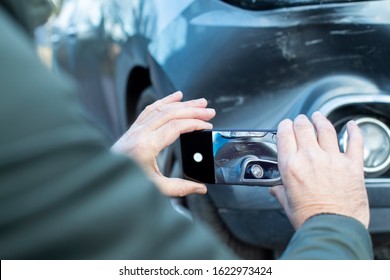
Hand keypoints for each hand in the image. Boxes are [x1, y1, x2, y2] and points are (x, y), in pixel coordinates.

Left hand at [111, 91, 215, 196]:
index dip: (194, 124)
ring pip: (162, 108)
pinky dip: (165, 100)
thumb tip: (200, 188)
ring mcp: (136, 128)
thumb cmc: (126, 181)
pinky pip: (151, 108)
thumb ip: (180, 187)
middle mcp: (141, 132)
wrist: (105, 177)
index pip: (175, 126)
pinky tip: (176, 96)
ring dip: (182, 103)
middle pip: (171, 113)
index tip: (207, 125)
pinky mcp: (134, 128)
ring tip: (199, 102)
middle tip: (209, 110)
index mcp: (147, 145)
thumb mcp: (155, 187)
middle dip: (193, 110)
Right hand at [270, 112, 368, 228]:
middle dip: (301, 121)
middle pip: (304, 128)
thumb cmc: (309, 218)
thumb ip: (280, 192)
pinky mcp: (352, 165)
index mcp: (291, 166)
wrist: (333, 228)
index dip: (284, 126)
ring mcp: (332, 159)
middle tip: (301, 120)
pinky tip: (352, 125)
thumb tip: (274, 190)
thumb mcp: (288, 204)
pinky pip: (355, 142)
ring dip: (321, 120)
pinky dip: (354, 131)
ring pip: (326, 129)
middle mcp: (310, 157)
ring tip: (318, 116)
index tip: (285, 125)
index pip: (285, 135)